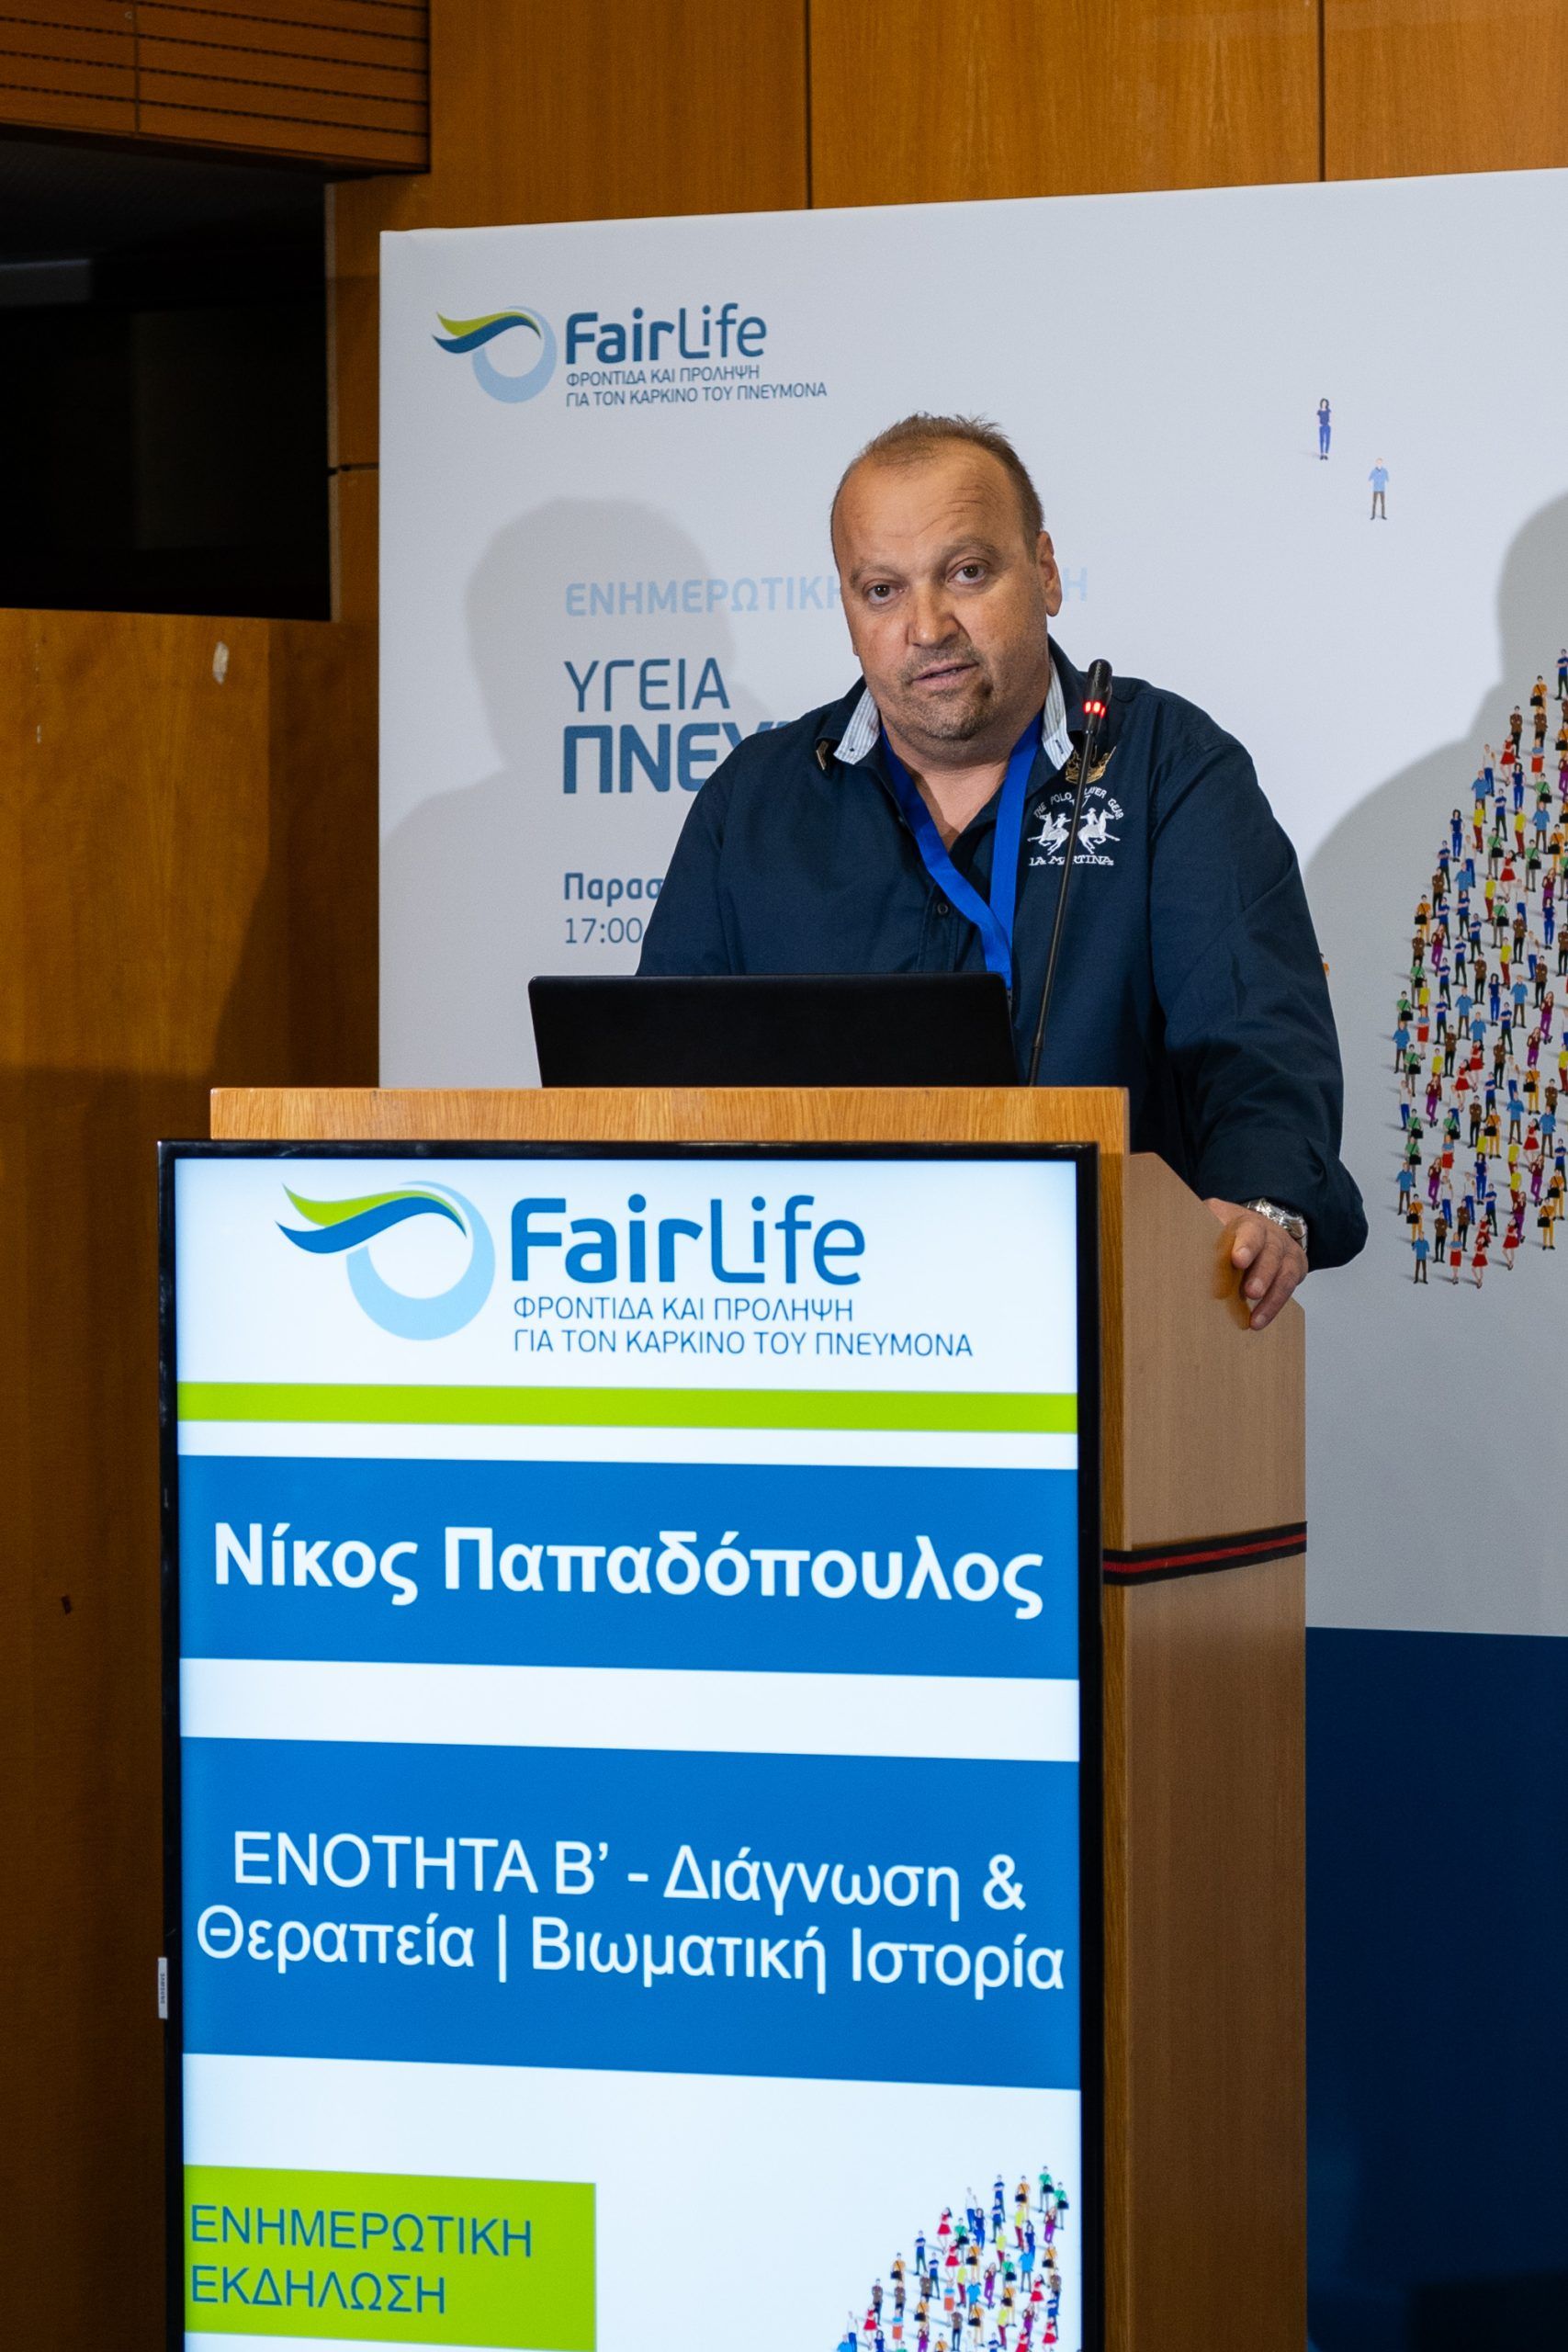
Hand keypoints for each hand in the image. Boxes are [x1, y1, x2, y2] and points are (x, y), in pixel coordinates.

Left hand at [1204, 1197, 1306, 1329]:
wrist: (1262, 1228)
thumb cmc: (1230, 1229)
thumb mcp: (1214, 1219)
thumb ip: (1201, 1227)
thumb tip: (1176, 1239)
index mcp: (1249, 1223)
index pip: (1250, 1230)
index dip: (1246, 1245)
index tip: (1237, 1260)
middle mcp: (1272, 1236)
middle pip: (1271, 1253)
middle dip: (1261, 1274)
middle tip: (1250, 1292)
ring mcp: (1286, 1253)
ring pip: (1285, 1275)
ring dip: (1271, 1298)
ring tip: (1255, 1319)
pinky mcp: (1295, 1270)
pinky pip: (1288, 1290)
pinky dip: (1273, 1307)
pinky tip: (1259, 1321)